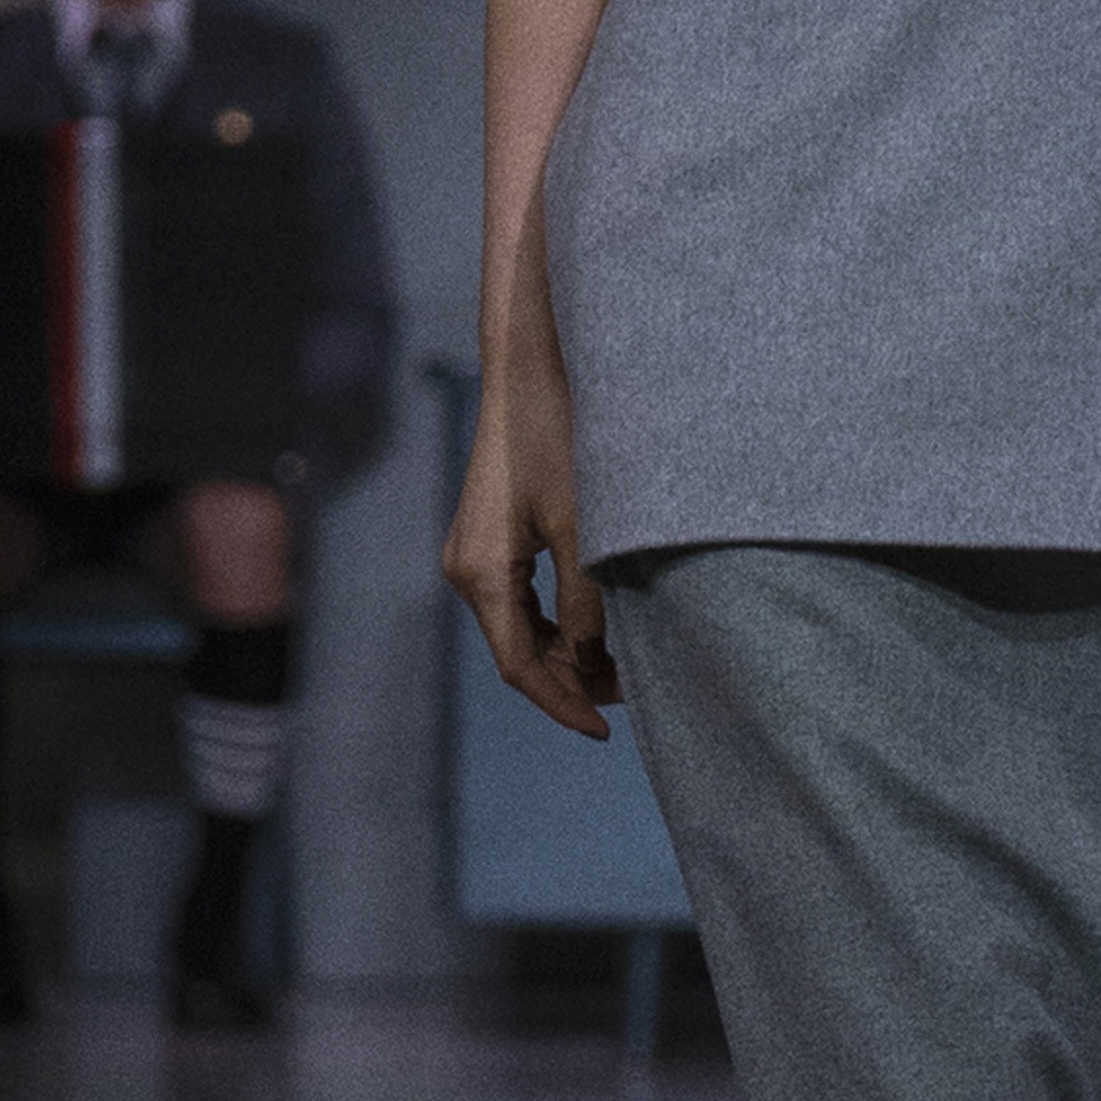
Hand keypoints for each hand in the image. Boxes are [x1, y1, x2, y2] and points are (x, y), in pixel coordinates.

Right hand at [441, 313, 615, 738]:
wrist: (527, 368)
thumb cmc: (558, 436)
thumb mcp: (584, 525)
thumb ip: (587, 602)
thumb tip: (594, 662)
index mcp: (482, 574)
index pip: (520, 667)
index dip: (564, 703)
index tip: (606, 731)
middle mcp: (465, 569)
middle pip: (519, 652)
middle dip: (573, 680)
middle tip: (634, 694)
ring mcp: (472, 552)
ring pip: (521, 628)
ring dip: (569, 652)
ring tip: (625, 665)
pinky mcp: (488, 536)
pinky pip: (520, 599)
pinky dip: (558, 622)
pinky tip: (599, 626)